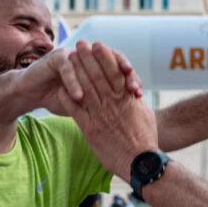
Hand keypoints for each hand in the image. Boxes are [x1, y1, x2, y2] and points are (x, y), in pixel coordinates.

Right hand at [18, 47, 142, 115]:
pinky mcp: (56, 57)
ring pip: (92, 62)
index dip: (131, 79)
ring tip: (108, 96)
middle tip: (132, 91)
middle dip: (123, 77)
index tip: (139, 94)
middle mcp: (88, 56)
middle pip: (111, 61)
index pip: (120, 68)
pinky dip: (74, 82)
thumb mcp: (88, 102)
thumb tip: (133, 113)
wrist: (34, 93)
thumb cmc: (63, 98)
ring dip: (100, 78)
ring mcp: (73, 55)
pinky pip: (68, 68)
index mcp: (98, 64)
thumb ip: (106, 103)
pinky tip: (80, 96)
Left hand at [57, 40, 158, 178]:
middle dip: (87, 58)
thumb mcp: (145, 114)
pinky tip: (61, 88)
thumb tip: (131, 91)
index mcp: (126, 99)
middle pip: (97, 76)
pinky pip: (76, 111)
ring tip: (68, 59)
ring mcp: (100, 117)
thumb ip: (135, 101)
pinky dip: (68, 99)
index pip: (114, 72)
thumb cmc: (146, 139)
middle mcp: (112, 104)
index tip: (97, 45)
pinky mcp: (91, 131)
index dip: (104, 56)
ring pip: (85, 89)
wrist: (140, 162)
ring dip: (75, 72)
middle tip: (80, 44)